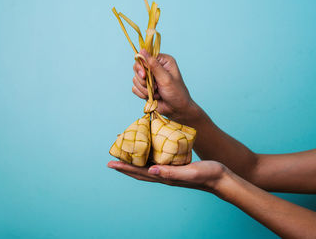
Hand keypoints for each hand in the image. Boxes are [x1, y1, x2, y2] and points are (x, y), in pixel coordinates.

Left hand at [107, 160, 226, 192]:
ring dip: (134, 164)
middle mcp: (164, 176)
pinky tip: (147, 153)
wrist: (221, 178)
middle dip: (125, 167)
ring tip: (125, 157)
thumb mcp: (189, 171)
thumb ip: (170, 172)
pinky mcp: (175, 167)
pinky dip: (147, 159)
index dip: (125, 168)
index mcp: (165, 177)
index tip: (112, 164)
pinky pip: (156, 163)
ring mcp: (169, 173)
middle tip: (112, 161)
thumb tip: (150, 170)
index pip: (140, 173)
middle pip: (139, 172)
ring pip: (146, 168)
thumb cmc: (207, 174)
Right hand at [132, 49, 199, 122]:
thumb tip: (142, 51)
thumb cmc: (176, 93)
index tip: (144, 75)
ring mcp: (149, 78)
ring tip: (156, 92)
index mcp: (162, 61)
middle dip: (143, 79)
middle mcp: (155, 68)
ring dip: (144, 89)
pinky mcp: (144, 88)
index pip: (145, 56)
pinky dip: (142, 94)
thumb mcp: (166, 78)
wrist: (177, 110)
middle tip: (153, 86)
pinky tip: (152, 97)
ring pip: (135, 79)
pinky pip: (135, 88)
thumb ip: (153, 65)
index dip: (142, 65)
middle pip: (137, 67)